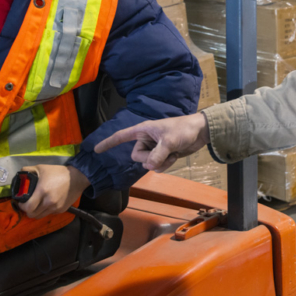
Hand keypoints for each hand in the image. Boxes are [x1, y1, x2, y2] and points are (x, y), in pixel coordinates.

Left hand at [17, 164, 89, 218]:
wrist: (77, 178)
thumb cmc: (58, 172)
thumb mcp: (42, 168)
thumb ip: (28, 170)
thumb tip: (20, 174)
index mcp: (42, 191)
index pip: (28, 207)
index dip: (22, 206)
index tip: (22, 202)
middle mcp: (49, 202)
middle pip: (32, 215)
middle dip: (28, 210)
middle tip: (29, 204)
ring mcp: (56, 207)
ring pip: (40, 216)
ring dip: (37, 212)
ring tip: (37, 205)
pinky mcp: (61, 210)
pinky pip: (49, 213)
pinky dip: (46, 210)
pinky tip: (48, 203)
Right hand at [94, 112, 210, 171]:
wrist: (200, 132)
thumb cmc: (183, 129)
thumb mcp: (169, 141)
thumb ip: (158, 154)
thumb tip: (149, 166)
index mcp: (143, 130)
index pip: (121, 136)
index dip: (108, 143)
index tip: (95, 150)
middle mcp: (146, 139)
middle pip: (137, 156)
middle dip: (149, 158)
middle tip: (163, 151)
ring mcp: (154, 148)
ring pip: (147, 164)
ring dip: (160, 163)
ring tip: (171, 153)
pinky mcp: (162, 155)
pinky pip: (157, 166)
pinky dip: (165, 165)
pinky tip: (174, 157)